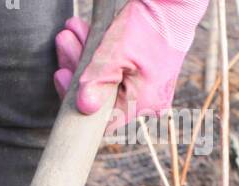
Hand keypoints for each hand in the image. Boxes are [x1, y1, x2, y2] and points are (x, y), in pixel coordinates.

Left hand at [54, 1, 208, 125]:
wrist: (176, 1)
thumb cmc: (150, 23)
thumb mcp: (116, 52)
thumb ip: (98, 81)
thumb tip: (84, 107)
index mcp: (142, 104)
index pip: (100, 120)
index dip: (76, 102)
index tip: (62, 76)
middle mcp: (146, 101)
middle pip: (100, 96)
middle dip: (78, 67)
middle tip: (64, 43)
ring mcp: (146, 86)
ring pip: (106, 79)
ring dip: (84, 55)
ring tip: (71, 32)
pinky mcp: (145, 71)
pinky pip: (116, 69)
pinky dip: (99, 53)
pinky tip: (84, 33)